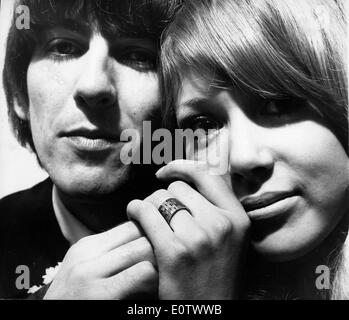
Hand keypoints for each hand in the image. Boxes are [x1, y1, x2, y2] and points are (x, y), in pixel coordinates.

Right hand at [44, 222, 156, 298]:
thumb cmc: (79, 301)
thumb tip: (145, 236)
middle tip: (163, 265)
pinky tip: (149, 294)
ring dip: (158, 263)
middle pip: (140, 233)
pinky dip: (153, 281)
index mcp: (86, 247)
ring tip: (157, 280)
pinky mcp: (101, 296)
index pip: (131, 225)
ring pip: (145, 248)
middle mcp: (86, 256)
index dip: (150, 235)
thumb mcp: (87, 270)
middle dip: (156, 247)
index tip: (159, 250)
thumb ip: (111, 254)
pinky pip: (144, 273)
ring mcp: (90, 275)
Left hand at [127, 160, 249, 299]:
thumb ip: (216, 207)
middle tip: (160, 214)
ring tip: (149, 220)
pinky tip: (133, 215)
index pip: (208, 174)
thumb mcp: (229, 238)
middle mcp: (221, 224)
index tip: (165, 173)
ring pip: (160, 198)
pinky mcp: (174, 251)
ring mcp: (199, 237)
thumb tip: (187, 176)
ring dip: (150, 206)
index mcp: (238, 218)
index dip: (182, 168)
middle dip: (164, 197)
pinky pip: (146, 212)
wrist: (207, 312)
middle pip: (179, 188)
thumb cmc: (213, 273)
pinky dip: (135, 210)